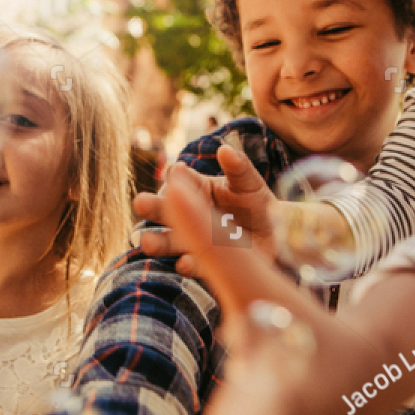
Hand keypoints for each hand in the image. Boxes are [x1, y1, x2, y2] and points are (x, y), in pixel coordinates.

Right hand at [132, 144, 277, 274]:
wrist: (274, 235)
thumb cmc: (256, 203)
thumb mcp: (249, 183)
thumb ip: (238, 167)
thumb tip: (224, 149)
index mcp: (196, 188)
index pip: (178, 180)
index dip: (176, 177)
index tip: (177, 174)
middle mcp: (187, 213)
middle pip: (164, 209)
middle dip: (151, 207)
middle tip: (140, 203)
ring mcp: (193, 238)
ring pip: (168, 241)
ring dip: (158, 242)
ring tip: (147, 242)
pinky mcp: (204, 261)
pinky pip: (190, 264)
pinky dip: (186, 265)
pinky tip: (184, 263)